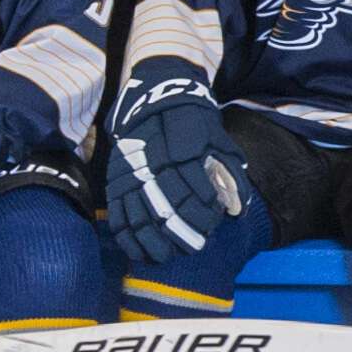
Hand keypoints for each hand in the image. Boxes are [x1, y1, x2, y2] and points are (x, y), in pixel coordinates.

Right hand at [105, 75, 244, 271]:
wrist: (155, 95)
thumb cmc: (194, 122)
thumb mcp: (217, 139)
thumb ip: (229, 173)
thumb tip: (236, 210)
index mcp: (183, 151)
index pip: (194, 192)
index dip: (204, 215)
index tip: (211, 226)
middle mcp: (153, 162)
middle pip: (166, 208)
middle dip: (181, 233)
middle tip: (194, 248)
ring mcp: (130, 172)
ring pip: (139, 215)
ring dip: (153, 240)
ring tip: (167, 255)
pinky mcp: (114, 179)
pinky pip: (117, 213)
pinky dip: (127, 236)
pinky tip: (138, 251)